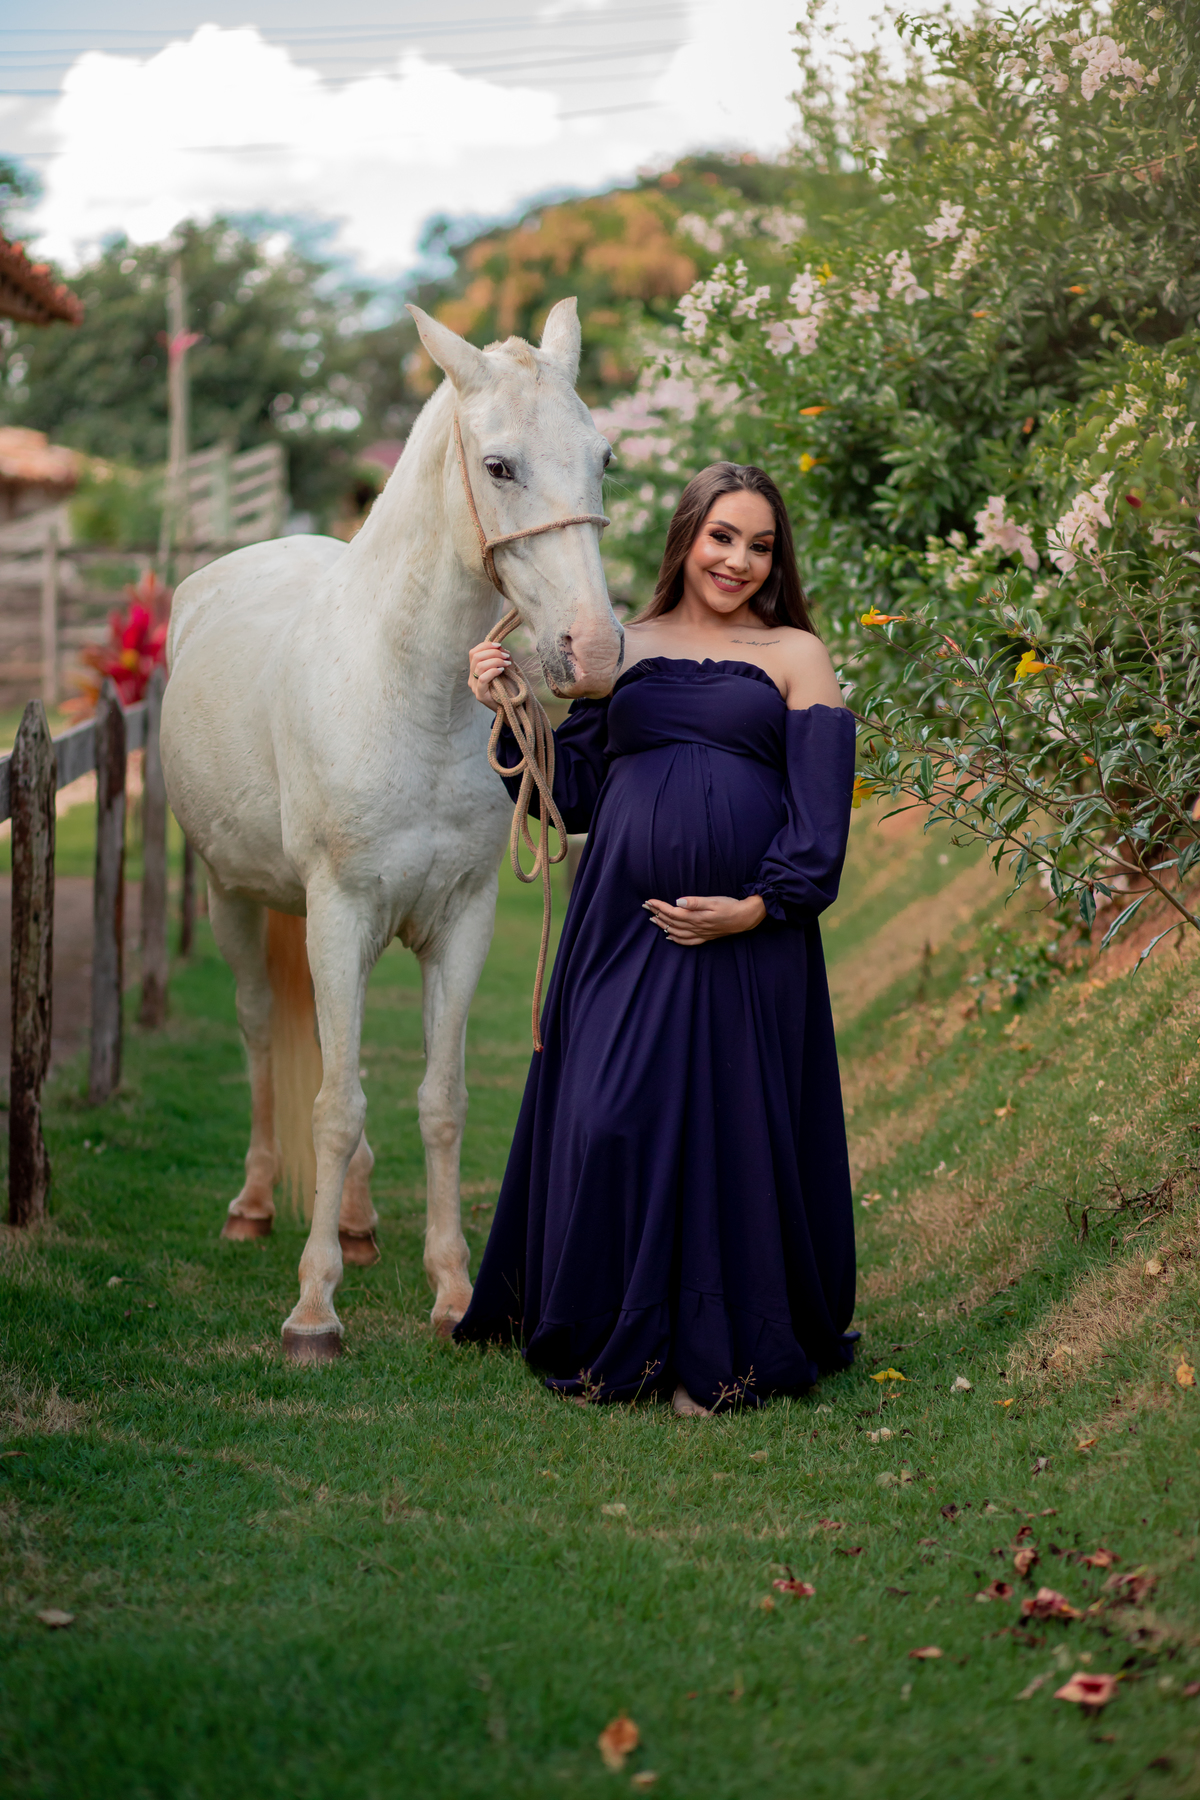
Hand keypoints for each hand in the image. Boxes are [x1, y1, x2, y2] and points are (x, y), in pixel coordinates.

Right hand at [467, 640, 512, 710]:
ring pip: (479, 666)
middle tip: (506, 656)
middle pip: (475, 657)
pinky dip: (493, 671)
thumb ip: (502, 657)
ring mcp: (475, 687)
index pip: (473, 653)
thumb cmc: (509, 687)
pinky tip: (502, 670)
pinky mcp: (480, 695)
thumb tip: (500, 647)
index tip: (499, 645)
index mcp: (475, 670)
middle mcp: (472, 678)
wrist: (513, 707)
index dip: (485, 646)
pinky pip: (483, 679)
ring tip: (507, 663)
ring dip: (495, 661)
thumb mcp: (506, 668)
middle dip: (492, 653)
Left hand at [643, 894, 766, 944]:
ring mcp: (700, 934)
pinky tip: (670, 936)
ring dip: (663, 926)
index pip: (672, 912)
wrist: (746, 918)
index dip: (659, 906)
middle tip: (645, 907)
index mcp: (696, 917)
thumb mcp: (713, 901)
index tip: (649, 901)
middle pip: (672, 922)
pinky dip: (676, 939)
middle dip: (657, 914)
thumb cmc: (730, 906)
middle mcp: (696, 927)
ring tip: (653, 919)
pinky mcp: (706, 937)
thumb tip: (677, 901)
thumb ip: (695, 902)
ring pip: (677, 932)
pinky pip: (687, 941)